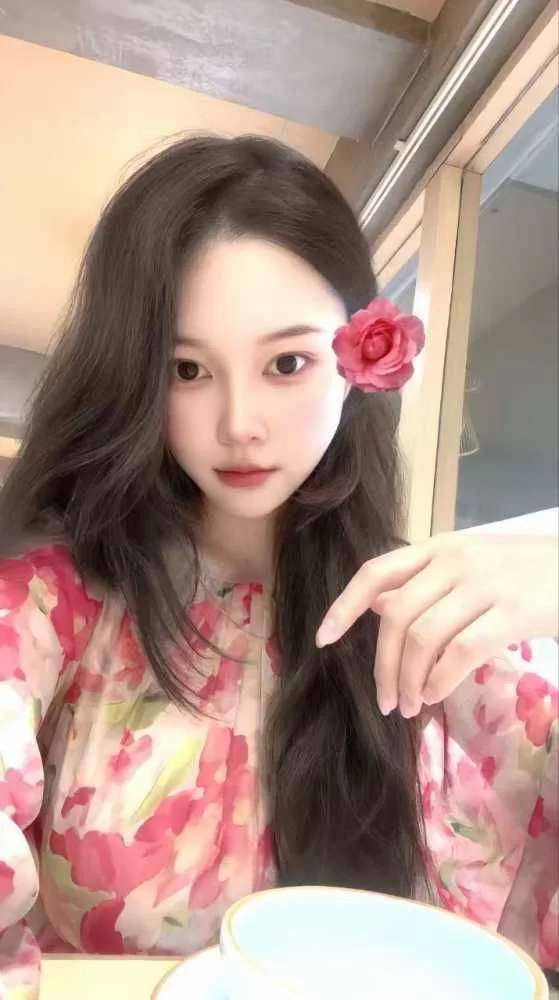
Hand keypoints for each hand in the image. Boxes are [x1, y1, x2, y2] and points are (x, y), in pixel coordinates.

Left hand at [316, 533, 557, 717]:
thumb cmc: (525, 572)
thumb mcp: (470, 565)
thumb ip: (424, 583)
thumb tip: (376, 604)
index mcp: (439, 548)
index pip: (377, 571)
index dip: (344, 605)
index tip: (323, 639)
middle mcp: (455, 561)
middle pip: (395, 616)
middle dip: (382, 665)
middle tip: (384, 700)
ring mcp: (484, 584)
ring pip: (422, 637)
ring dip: (409, 680)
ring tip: (410, 705)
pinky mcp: (512, 611)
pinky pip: (460, 652)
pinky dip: (439, 680)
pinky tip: (435, 694)